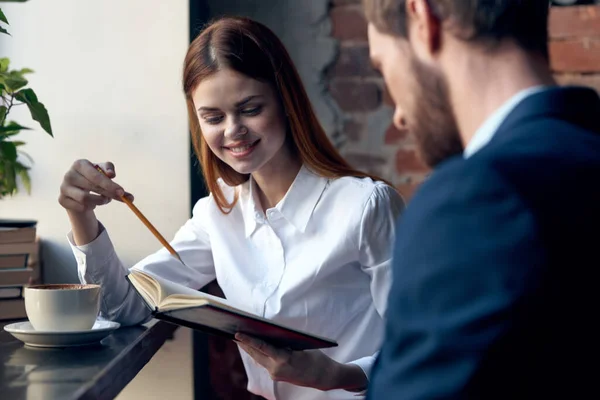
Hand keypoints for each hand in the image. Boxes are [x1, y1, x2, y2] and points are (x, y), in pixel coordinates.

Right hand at [59, 159, 133, 213]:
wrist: (77, 186)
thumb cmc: (93, 176)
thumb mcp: (102, 170)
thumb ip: (109, 169)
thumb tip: (111, 174)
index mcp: (79, 164)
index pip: (95, 176)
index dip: (109, 185)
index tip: (122, 192)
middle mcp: (69, 175)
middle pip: (92, 188)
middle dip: (109, 194)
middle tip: (122, 198)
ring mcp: (63, 188)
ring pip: (86, 200)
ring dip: (100, 201)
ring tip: (105, 199)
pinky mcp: (62, 200)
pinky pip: (81, 207)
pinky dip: (91, 207)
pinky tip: (92, 202)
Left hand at [234, 333, 366, 391]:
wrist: (323, 377)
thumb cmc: (315, 358)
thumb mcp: (301, 346)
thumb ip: (284, 342)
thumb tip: (269, 334)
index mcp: (283, 358)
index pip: (262, 347)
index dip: (248, 340)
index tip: (237, 334)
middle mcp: (276, 368)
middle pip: (256, 354)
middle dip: (244, 344)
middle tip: (233, 333)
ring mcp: (275, 374)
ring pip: (258, 359)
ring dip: (249, 349)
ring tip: (239, 339)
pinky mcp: (276, 376)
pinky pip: (264, 363)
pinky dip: (258, 354)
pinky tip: (253, 348)